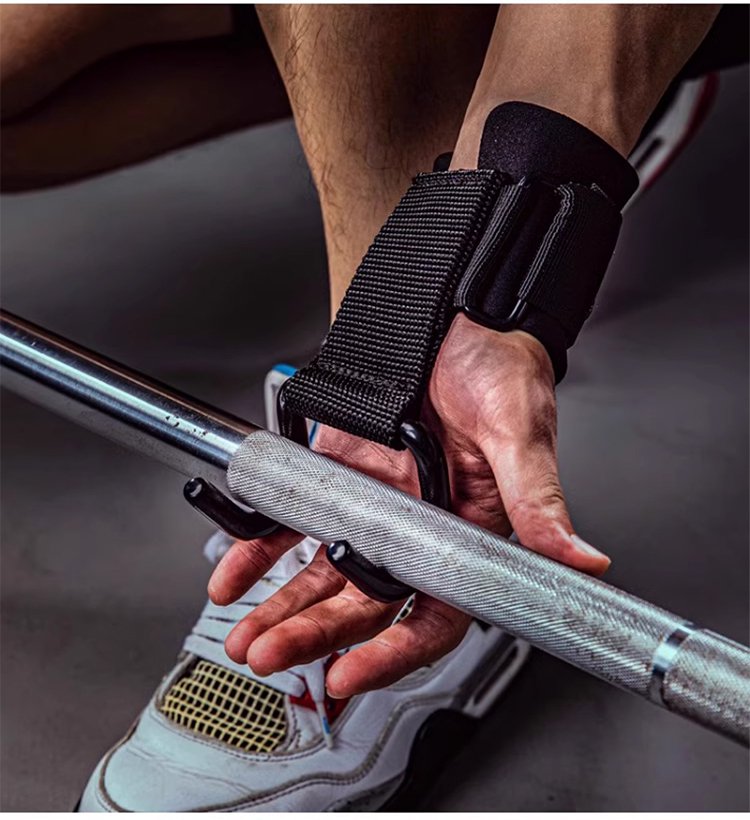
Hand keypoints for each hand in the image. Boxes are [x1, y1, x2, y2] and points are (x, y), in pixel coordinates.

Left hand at [207, 313, 609, 697]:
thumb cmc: (496, 369)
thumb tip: (584, 560)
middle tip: (270, 657)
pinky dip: (257, 549)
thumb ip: (539, 498)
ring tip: (245, 639)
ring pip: (321, 575)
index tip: (350, 674)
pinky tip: (232, 574)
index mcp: (467, 533)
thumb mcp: (518, 431)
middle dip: (316, 635)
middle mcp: (416, 531)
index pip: (434, 612)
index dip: (394, 651)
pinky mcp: (335, 479)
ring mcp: (370, 509)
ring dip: (282, 608)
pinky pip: (290, 523)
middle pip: (364, 602)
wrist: (448, 316)